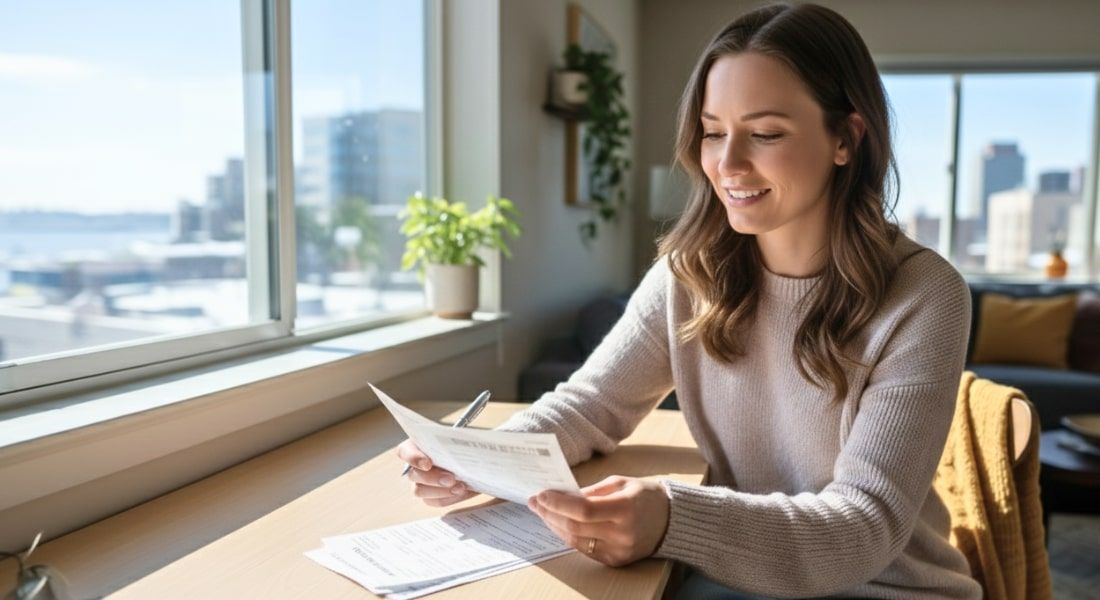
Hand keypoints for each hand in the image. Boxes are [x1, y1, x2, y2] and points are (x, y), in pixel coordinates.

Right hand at [395, 439, 476, 506]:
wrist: (473, 461)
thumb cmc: (463, 446)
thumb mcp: (460, 441)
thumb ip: (455, 443)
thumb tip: (461, 448)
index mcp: (416, 446)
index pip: (404, 451)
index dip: (413, 458)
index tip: (427, 463)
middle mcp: (415, 466)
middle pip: (413, 475)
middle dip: (432, 478)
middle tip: (451, 478)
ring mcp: (420, 483)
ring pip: (420, 491)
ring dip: (441, 491)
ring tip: (461, 487)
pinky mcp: (430, 497)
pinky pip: (435, 501)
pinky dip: (449, 498)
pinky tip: (462, 491)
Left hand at [528, 475, 669, 566]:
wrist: (672, 521)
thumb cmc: (645, 496)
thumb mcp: (620, 483)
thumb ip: (590, 491)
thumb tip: (561, 496)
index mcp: (625, 508)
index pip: (582, 510)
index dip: (558, 503)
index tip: (541, 495)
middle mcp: (622, 534)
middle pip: (574, 528)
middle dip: (549, 514)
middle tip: (535, 502)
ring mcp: (619, 551)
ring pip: (575, 541)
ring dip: (555, 526)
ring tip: (544, 512)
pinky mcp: (616, 561)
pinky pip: (584, 549)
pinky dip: (569, 536)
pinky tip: (560, 524)